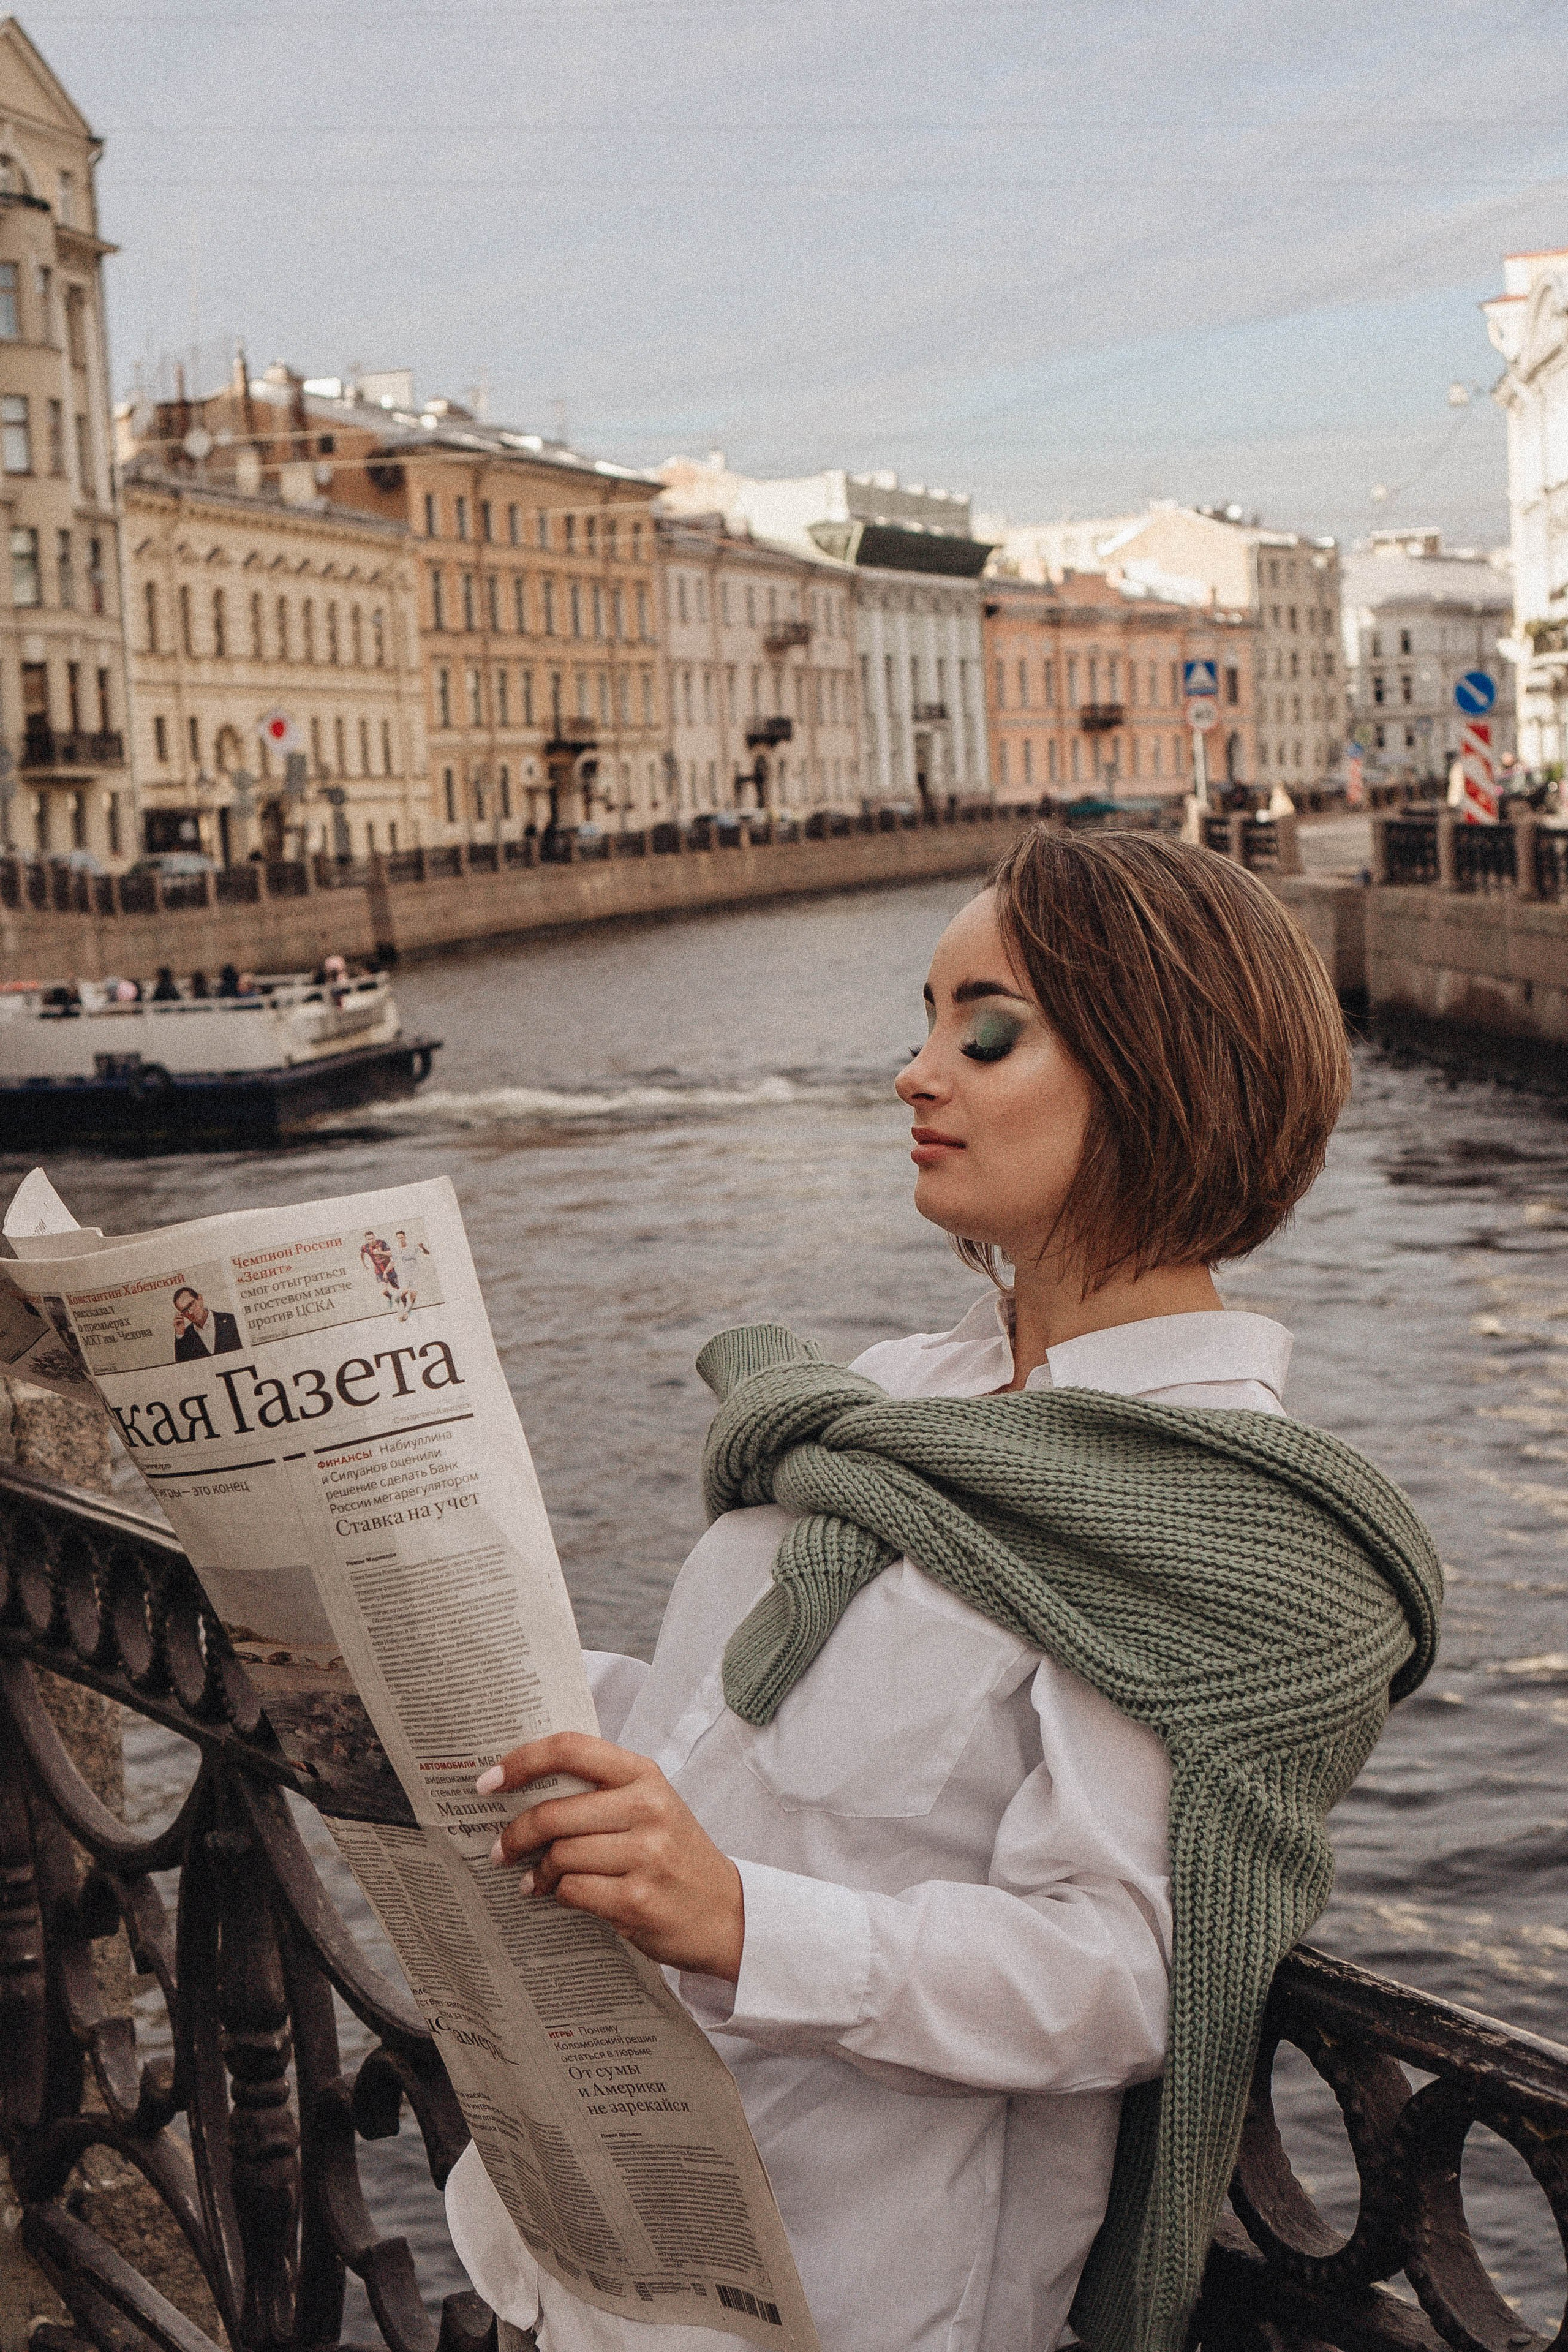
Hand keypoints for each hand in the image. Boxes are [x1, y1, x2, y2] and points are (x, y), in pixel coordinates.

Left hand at [479, 1733, 744, 1983]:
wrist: (726, 1912)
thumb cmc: (675, 1854)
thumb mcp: (649, 1806)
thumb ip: (599, 1793)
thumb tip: (523, 1795)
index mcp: (644, 1775)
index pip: (571, 1749)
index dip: (522, 1761)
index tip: (489, 1782)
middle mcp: (647, 1808)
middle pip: (554, 1812)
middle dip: (516, 1834)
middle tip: (501, 1850)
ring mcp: (645, 1854)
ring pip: (560, 1855)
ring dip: (539, 1871)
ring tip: (535, 1880)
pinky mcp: (638, 1898)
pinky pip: (573, 1890)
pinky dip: (558, 1894)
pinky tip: (557, 1895)